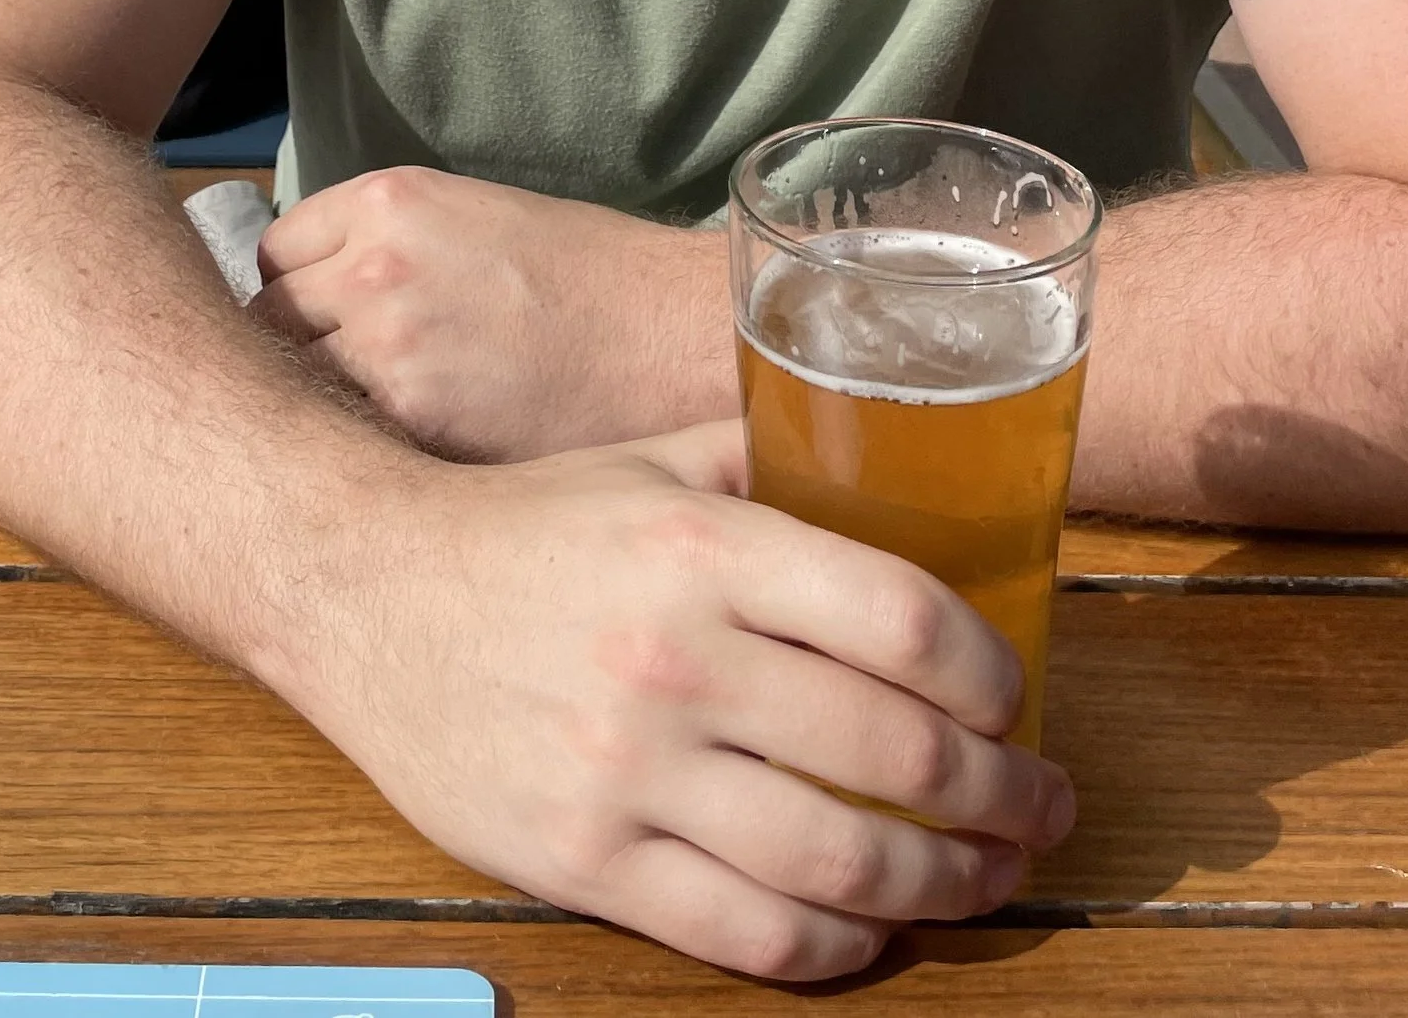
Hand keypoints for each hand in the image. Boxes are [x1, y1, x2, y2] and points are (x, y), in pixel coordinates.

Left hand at [255, 168, 734, 457]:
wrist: (671, 337)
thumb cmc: (589, 279)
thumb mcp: (472, 218)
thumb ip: (385, 247)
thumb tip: (317, 295)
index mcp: (389, 202)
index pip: (275, 252)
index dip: (298, 291)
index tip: (322, 319)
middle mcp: (374, 267)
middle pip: (269, 322)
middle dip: (299, 352)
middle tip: (344, 379)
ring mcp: (387, 350)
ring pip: (297, 388)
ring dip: (322, 407)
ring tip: (371, 422)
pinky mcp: (415, 425)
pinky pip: (346, 441)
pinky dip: (364, 450)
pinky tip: (403, 451)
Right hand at [289, 424, 1074, 981]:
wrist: (364, 593)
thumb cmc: (523, 525)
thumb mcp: (648, 459)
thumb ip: (766, 459)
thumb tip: (892, 463)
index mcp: (705, 546)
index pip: (903, 621)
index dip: (995, 676)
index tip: (1022, 700)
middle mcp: (678, 660)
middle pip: (895, 754)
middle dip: (1002, 796)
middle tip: (1043, 805)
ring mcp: (630, 772)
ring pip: (840, 862)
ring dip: (945, 886)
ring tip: (990, 879)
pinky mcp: (586, 860)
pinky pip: (746, 933)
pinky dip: (835, 948)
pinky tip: (872, 932)